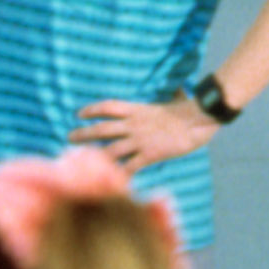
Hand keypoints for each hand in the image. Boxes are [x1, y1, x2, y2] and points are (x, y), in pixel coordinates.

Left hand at [70, 94, 219, 172]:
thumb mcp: (177, 98)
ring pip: (110, 149)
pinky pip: (130, 166)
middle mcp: (134, 124)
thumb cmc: (191, 108)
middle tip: (69, 137)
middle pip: (102, 129)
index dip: (92, 109)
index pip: (108, 106)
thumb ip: (172, 94)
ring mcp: (141, 140)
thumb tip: (179, 87)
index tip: (79, 113)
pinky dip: (119, 174)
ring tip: (79, 159)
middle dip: (83, 133)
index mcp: (138, 109)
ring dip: (93, 155)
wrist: (200, 119)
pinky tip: (108, 181)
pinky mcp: (150, 154)